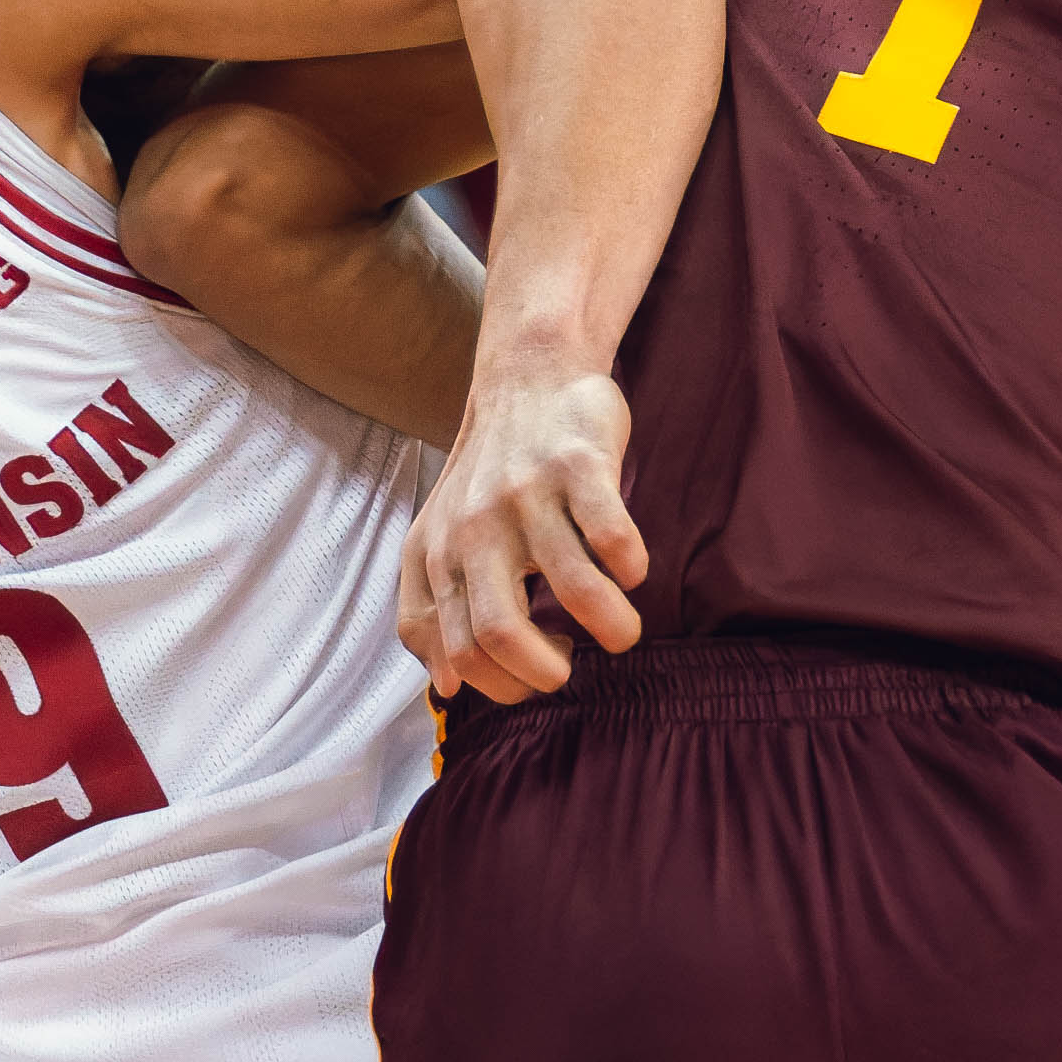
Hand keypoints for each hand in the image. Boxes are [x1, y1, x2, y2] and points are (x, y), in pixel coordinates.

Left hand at [403, 367, 653, 699]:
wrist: (527, 376)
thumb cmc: (487, 475)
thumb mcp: (435, 540)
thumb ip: (429, 613)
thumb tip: (447, 686)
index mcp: (440, 556)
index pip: (459, 653)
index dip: (505, 684)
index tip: (536, 670)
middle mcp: (477, 529)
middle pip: (499, 632)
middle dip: (546, 672)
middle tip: (572, 667)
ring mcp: (528, 497)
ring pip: (574, 590)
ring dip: (612, 627)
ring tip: (621, 630)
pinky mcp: (579, 467)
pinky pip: (613, 536)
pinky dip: (631, 567)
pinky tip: (630, 568)